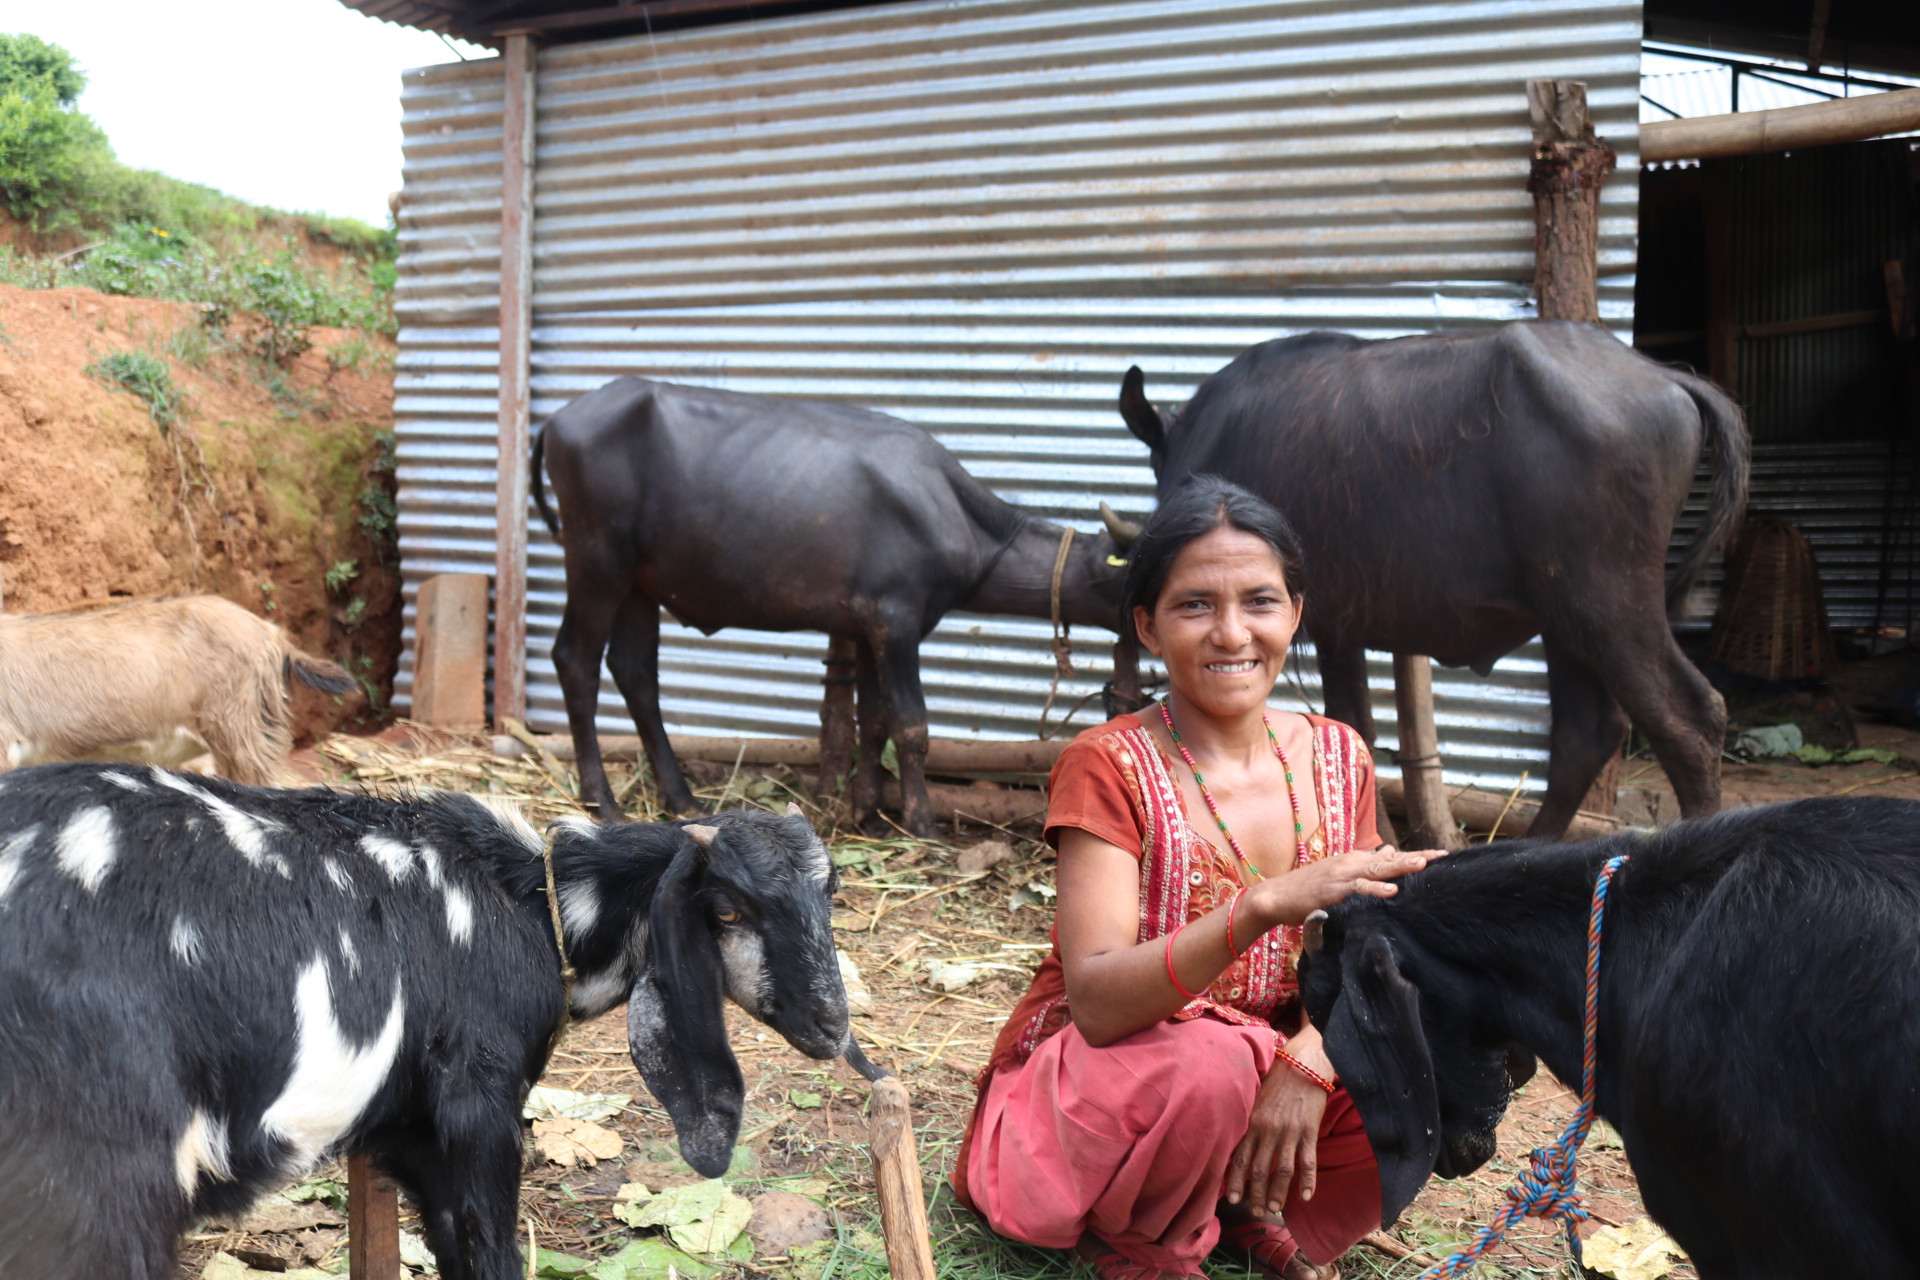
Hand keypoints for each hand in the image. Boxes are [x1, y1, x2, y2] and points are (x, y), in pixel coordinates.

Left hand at [1225, 1058, 1326, 1216]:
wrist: (1302, 1063)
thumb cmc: (1276, 1082)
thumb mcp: (1255, 1100)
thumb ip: (1248, 1123)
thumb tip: (1238, 1147)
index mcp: (1251, 1122)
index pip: (1238, 1157)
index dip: (1234, 1180)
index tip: (1231, 1199)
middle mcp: (1267, 1129)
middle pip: (1259, 1170)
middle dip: (1256, 1194)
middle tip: (1256, 1211)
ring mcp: (1289, 1132)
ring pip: (1282, 1170)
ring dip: (1278, 1193)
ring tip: (1275, 1209)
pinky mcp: (1309, 1131)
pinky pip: (1308, 1161)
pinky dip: (1308, 1181)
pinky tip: (1307, 1196)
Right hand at [1249, 845, 1442, 927]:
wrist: (1277, 895)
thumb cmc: (1309, 888)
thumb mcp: (1340, 872)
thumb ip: (1366, 864)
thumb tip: (1390, 851)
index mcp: (1356, 860)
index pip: (1391, 856)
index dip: (1416, 855)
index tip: (1441, 855)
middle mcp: (1352, 863)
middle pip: (1390, 860)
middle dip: (1417, 858)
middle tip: (1442, 856)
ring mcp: (1342, 875)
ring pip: (1377, 869)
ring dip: (1400, 867)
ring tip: (1422, 865)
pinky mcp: (1333, 890)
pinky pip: (1358, 889)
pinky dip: (1375, 889)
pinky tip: (1391, 890)